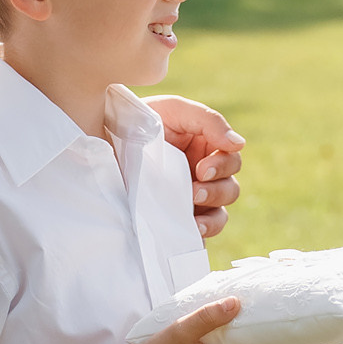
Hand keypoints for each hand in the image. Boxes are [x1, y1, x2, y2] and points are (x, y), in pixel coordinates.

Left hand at [147, 95, 241, 238]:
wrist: (103, 139)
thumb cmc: (141, 120)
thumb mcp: (175, 110)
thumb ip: (209, 121)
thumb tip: (240, 144)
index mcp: (208, 148)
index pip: (232, 160)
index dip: (223, 166)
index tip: (202, 168)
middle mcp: (203, 175)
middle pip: (230, 189)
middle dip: (216, 190)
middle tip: (194, 189)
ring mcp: (189, 199)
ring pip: (220, 214)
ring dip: (212, 216)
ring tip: (190, 208)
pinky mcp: (175, 218)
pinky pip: (198, 233)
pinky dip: (200, 233)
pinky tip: (190, 230)